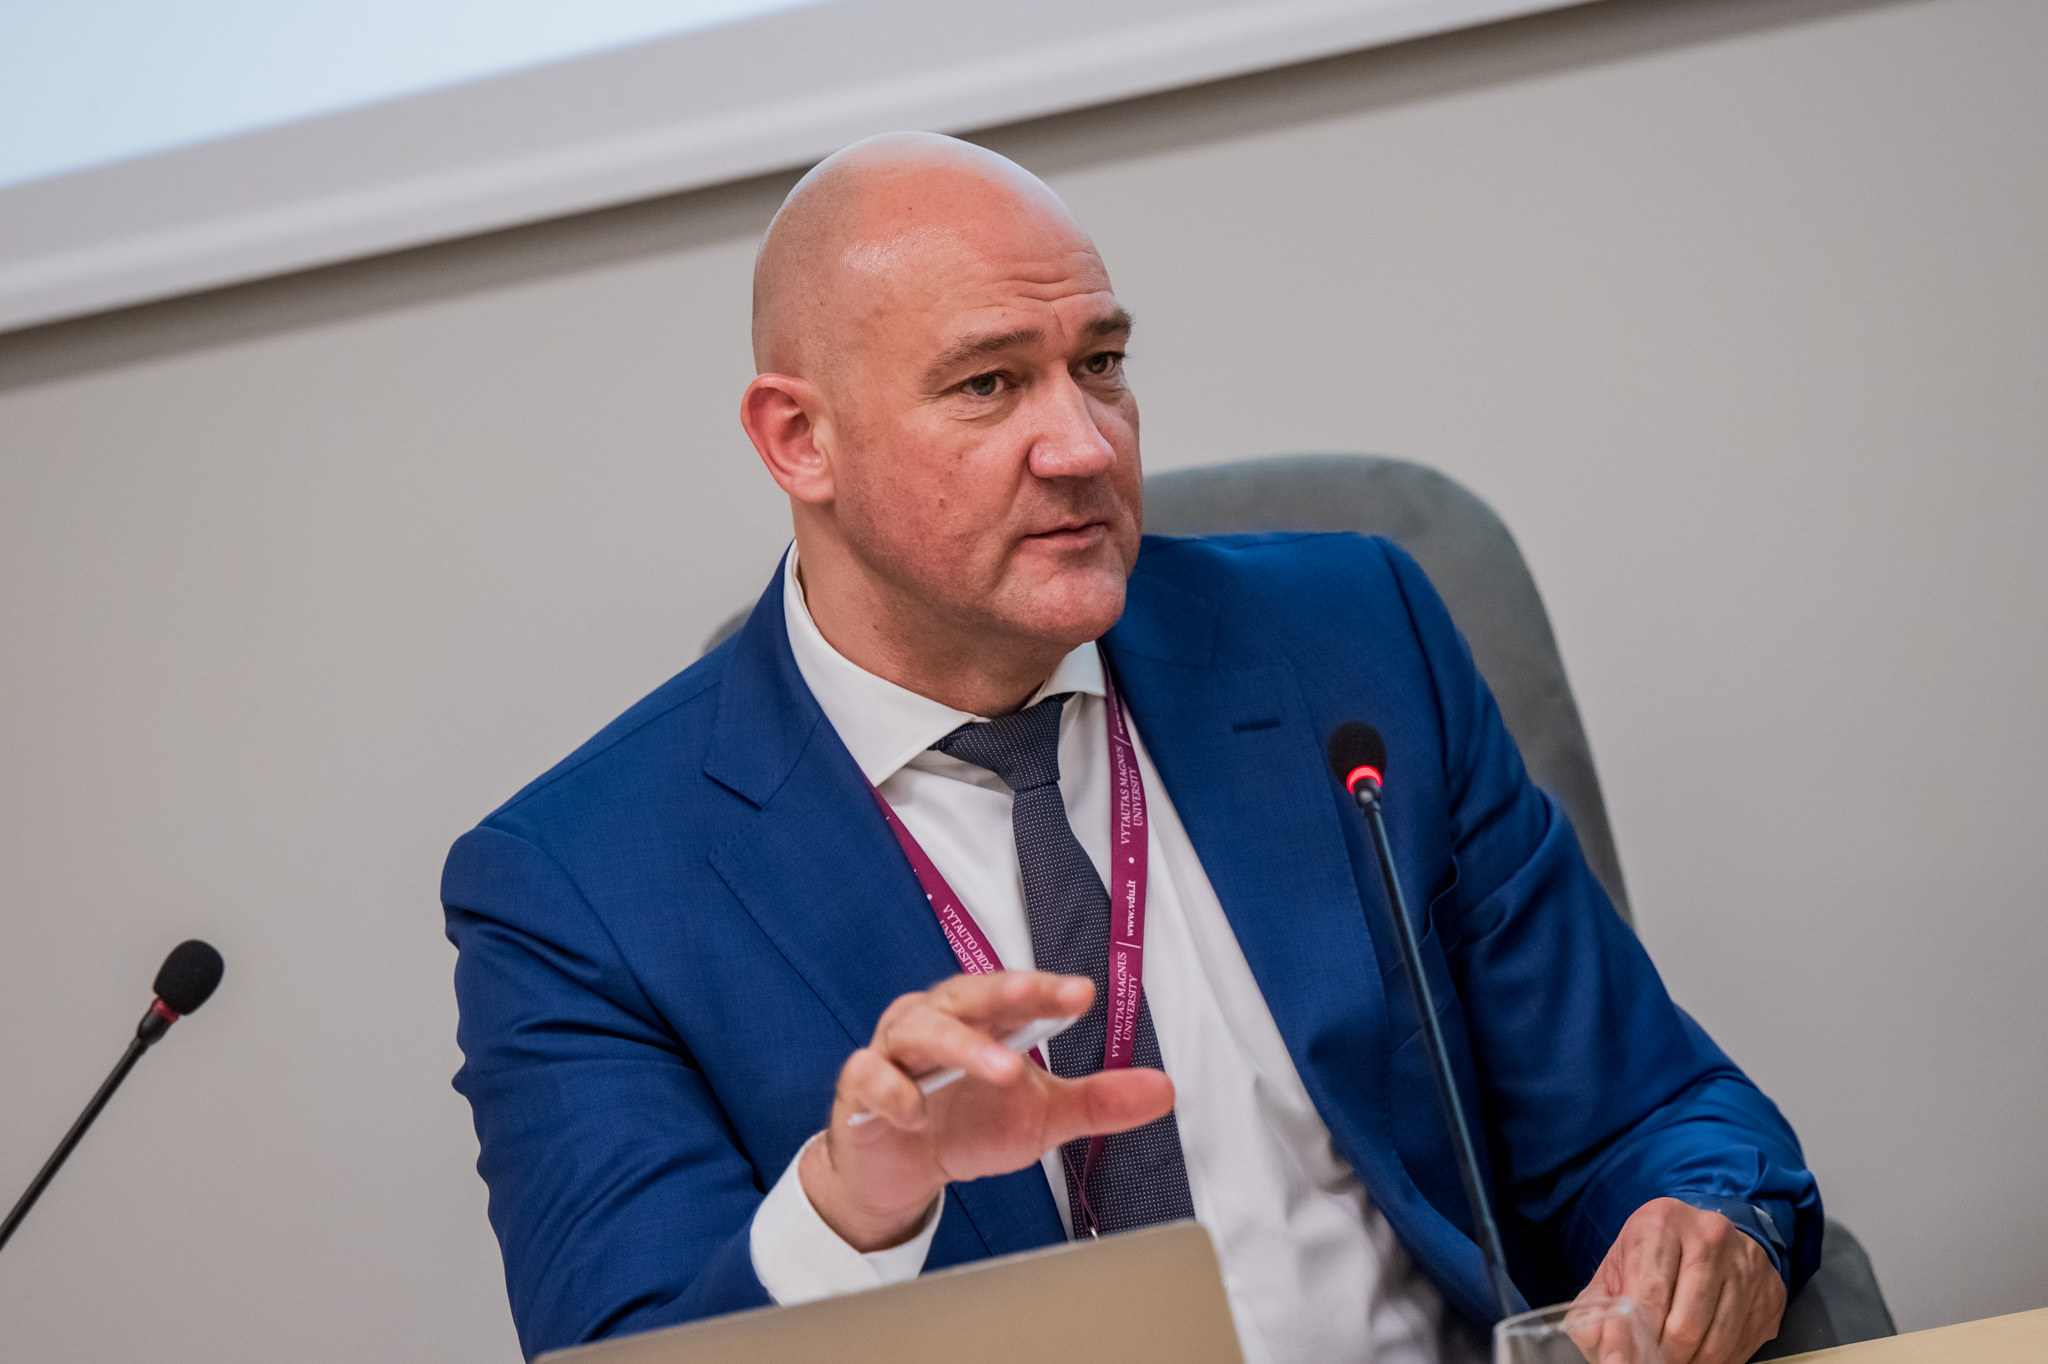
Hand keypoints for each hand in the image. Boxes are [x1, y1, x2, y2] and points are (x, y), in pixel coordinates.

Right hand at [799, 970, 1173, 1250]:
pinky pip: (870, 1078)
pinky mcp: (860, 1091)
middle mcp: (936, 1022)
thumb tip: (1164, 1088)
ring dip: (961, 1046)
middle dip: (1003, 994)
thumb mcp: (1040, 1118)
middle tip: (1039, 997)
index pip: (1016, 995)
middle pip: (966, 995)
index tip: (1084, 993)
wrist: (900, 1172)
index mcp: (980, 1019)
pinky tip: (917, 1112)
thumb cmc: (968, 1125)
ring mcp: (895, 1052)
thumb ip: (1097, 1100)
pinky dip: (893, 1092)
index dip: (1047, 991)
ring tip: (1002, 1069)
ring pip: (920, 1030)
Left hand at [1580, 1198, 1785, 1363]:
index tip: (1620, 1363)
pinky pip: (1743, 1345)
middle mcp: (1710, 1237)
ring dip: (1692, 1363)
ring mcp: (1746, 1264)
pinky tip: (1700, 1353)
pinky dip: (1719, 1360)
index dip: (1632, 1340)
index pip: (1648, 1297)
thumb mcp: (1617, 1268)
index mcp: (1662, 1223)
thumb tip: (1602, 1345)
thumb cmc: (1654, 1254)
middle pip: (1685, 1325)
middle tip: (1651, 1360)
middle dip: (1664, 1356)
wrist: (1705, 1233)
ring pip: (1718, 1342)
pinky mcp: (1768, 1291)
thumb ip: (1598, 1307)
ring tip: (1674, 1359)